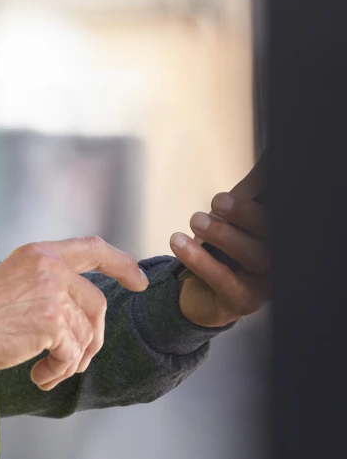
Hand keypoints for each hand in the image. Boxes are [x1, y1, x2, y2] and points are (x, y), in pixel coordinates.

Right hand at [0, 237, 148, 390]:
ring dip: (71, 361)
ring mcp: (52, 293)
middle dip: (93, 337)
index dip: (121, 263)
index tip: (139, 280)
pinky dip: (59, 371)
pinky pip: (72, 354)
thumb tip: (82, 311)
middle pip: (97, 304)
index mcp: (40, 253)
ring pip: (86, 334)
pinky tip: (39, 376)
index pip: (93, 248)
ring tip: (48, 371)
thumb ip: (48, 283)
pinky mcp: (50, 322)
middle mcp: (50, 267)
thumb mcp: (15, 280)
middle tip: (76, 360)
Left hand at [172, 188, 270, 327]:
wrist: (201, 291)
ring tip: (196, 220)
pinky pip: (224, 280)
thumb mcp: (234, 214)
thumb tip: (267, 158)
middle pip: (272, 235)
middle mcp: (279, 259)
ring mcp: (265, 282)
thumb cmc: (223, 248)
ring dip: (222, 234)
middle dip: (244, 214)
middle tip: (218, 200)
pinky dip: (200, 260)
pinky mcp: (243, 300)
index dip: (267, 200)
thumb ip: (251, 188)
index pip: (278, 215)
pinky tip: (180, 242)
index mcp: (278, 236)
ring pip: (253, 256)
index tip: (250, 185)